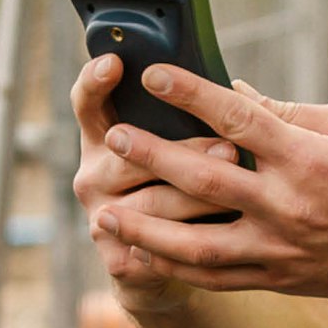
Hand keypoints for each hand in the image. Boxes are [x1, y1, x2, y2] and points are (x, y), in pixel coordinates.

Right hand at [71, 54, 239, 311]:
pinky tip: (230, 236)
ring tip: (239, 190)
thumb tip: (237, 87)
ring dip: (199, 198)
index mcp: (105, 136)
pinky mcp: (118, 260)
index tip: (115, 62)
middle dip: (181, 150)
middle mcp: (94, 175)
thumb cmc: (186, 187)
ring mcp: (102, 218)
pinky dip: (197, 241)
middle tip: (228, 146)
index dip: (95, 81)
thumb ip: (197, 117)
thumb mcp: (185, 146)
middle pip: (128, 153)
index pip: (88, 101)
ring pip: (152, 203)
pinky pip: (160, 250)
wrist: (171, 264)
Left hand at [87, 65, 327, 299]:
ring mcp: (282, 249)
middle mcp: (290, 205)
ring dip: (146, 228)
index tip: (154, 78)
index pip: (237, 118)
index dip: (191, 94)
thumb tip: (236, 91)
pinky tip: (143, 254)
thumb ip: (291, 111)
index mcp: (308, 157)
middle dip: (153, 157)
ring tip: (106, 213)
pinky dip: (175, 267)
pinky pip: (217, 277)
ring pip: (198, 244)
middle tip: (114, 139)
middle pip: (204, 180)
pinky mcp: (281, 277)